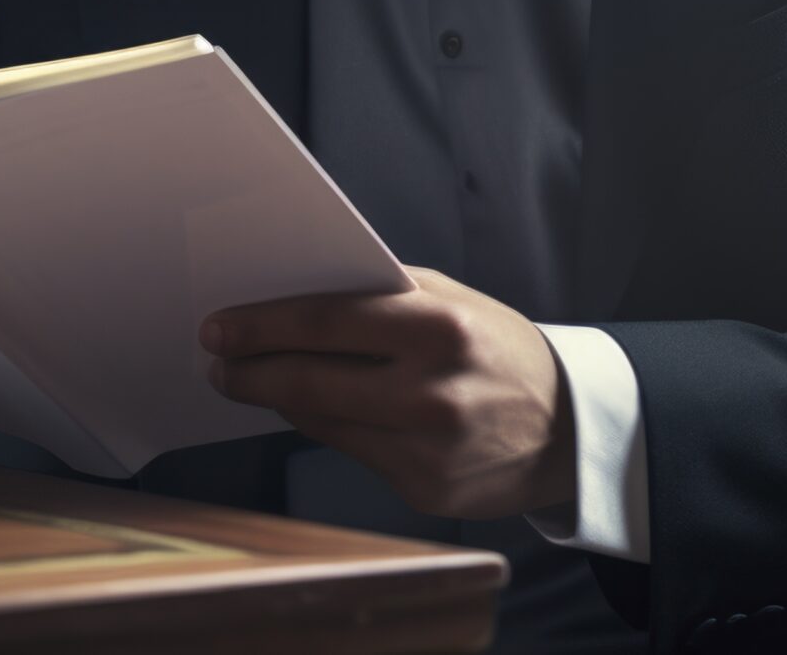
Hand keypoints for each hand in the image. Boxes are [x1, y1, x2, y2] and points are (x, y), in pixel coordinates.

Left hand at [201, 265, 574, 518]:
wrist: (568, 426)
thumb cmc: (495, 348)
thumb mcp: (450, 300)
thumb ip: (378, 297)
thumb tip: (289, 298)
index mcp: (440, 328)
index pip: (326, 321)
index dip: (261, 325)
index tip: (219, 327)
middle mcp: (434, 391)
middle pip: (311, 381)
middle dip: (251, 370)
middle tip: (218, 361)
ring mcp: (429, 448)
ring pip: (322, 422)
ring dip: (277, 401)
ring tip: (250, 382)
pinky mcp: (425, 490)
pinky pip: (352, 452)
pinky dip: (325, 429)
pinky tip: (309, 412)